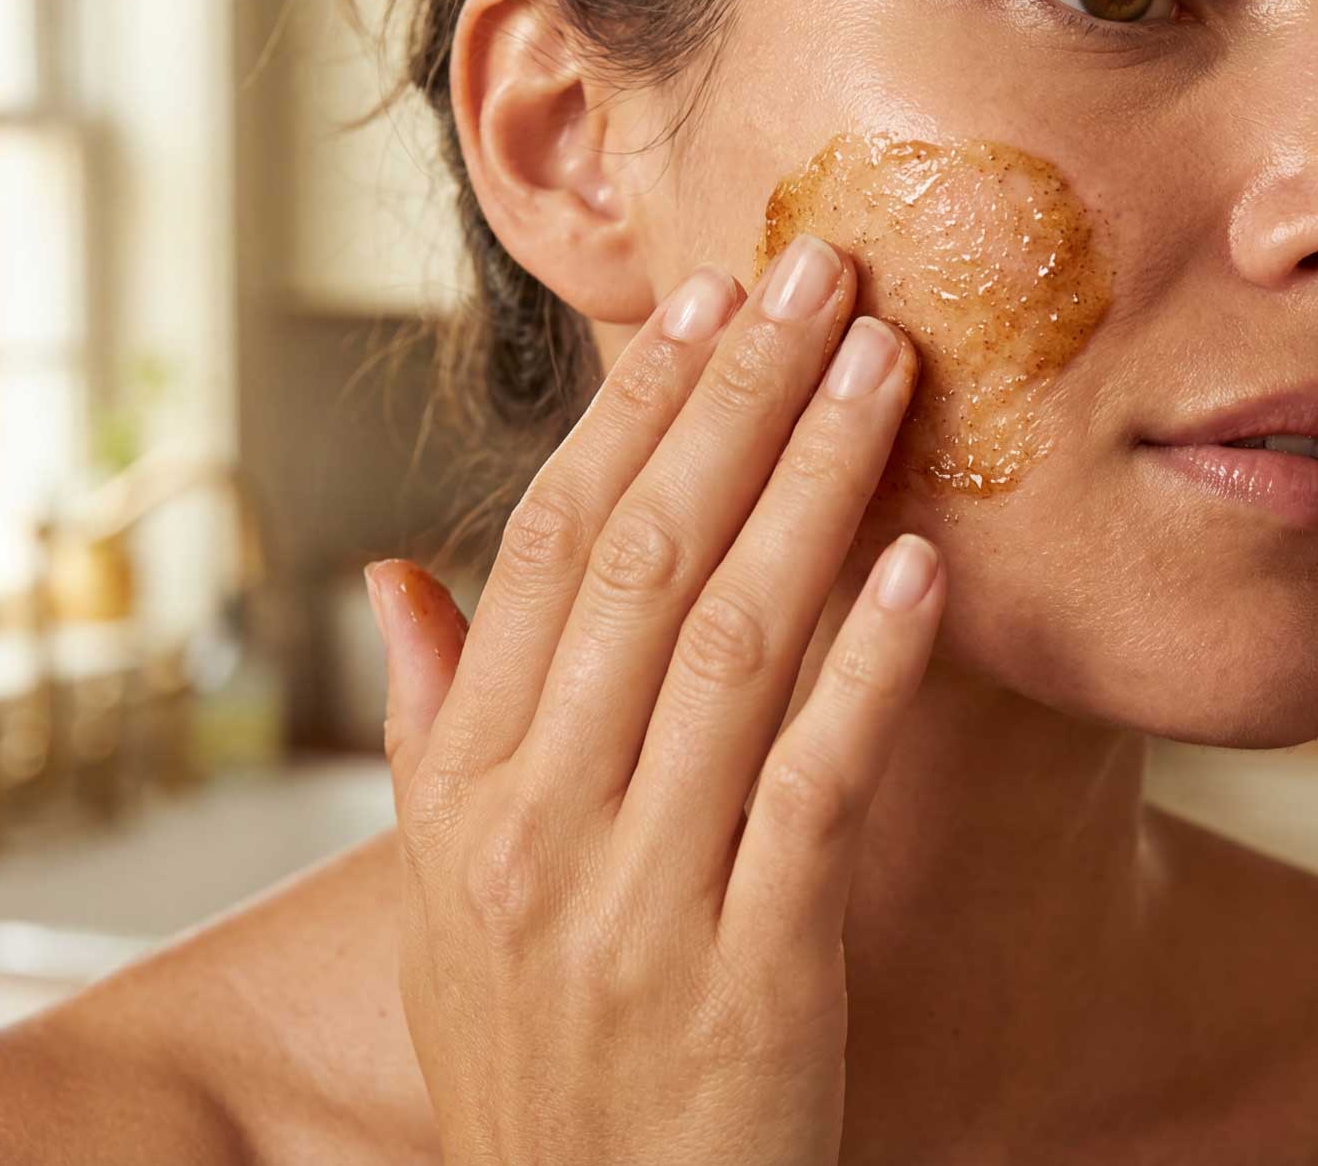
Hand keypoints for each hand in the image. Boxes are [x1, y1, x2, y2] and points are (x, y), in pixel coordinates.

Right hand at [364, 233, 943, 1164]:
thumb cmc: (539, 1046)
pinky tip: (919, 562)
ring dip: (813, 485)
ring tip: (883, 365)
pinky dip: (868, 663)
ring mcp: (641, 893)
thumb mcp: (449, 894)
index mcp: (469, 788)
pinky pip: (815, 781)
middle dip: (738, 401)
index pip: (547, 551)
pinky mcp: (752, 965)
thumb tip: (397, 580)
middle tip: (817, 272)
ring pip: (733, 638)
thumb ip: (434, 725)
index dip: (631, 416)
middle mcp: (539, 822)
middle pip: (645, 557)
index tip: (702, 307)